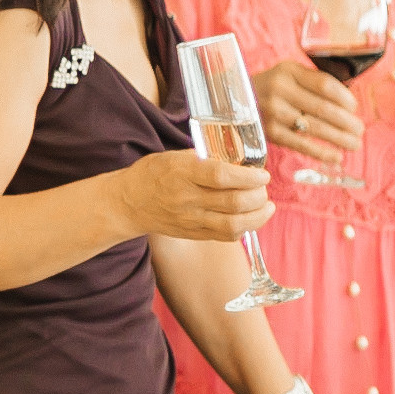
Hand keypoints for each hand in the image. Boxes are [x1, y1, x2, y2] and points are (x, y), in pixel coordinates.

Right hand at [112, 150, 272, 242]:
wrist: (127, 203)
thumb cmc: (152, 174)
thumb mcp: (174, 157)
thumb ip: (205, 160)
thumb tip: (237, 162)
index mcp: (183, 173)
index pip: (222, 176)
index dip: (248, 177)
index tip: (261, 174)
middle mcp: (187, 199)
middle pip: (233, 203)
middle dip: (258, 196)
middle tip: (264, 189)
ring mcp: (190, 220)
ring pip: (233, 225)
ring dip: (258, 217)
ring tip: (266, 207)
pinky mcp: (193, 234)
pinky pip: (225, 236)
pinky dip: (244, 228)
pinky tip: (251, 219)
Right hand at [256, 62, 360, 166]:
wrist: (232, 100)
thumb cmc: (271, 87)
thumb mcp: (288, 74)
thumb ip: (313, 82)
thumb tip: (348, 104)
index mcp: (288, 71)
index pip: (324, 85)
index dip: (345, 98)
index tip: (354, 108)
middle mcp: (279, 90)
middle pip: (323, 108)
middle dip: (347, 122)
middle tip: (360, 130)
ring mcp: (273, 113)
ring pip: (315, 128)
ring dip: (340, 139)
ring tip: (354, 144)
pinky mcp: (269, 133)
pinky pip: (301, 144)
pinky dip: (321, 153)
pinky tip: (336, 157)